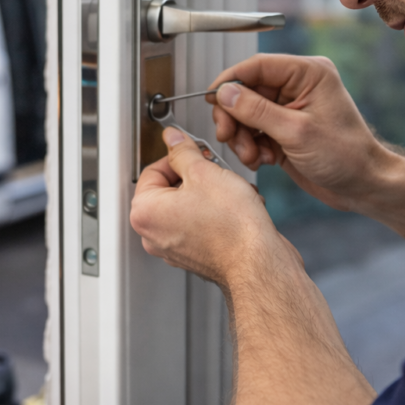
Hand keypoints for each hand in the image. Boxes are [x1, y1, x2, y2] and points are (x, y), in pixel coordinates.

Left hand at [130, 126, 285, 286]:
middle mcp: (154, 234)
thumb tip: (174, 140)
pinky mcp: (196, 256)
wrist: (258, 264)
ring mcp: (175, 248)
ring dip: (211, 193)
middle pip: (170, 189)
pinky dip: (217, 214)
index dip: (178, 156)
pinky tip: (237, 209)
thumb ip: (183, 152)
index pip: (152, 170)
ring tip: (231, 191)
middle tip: (216, 171)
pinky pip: (201, 224)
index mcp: (145, 213)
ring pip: (189, 206)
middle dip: (197, 176)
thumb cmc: (232, 228)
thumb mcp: (204, 172)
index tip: (194, 151)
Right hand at [209, 53, 397, 213]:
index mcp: (307, 73)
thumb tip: (224, 93)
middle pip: (245, 91)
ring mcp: (288, 109)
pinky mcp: (282, 129)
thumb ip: (256, 110)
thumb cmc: (345, 156)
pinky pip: (252, 131)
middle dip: (234, 117)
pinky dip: (250, 146)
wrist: (363, 186)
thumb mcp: (296, 132)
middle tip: (228, 136)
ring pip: (244, 113)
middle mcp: (296, 86)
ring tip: (253, 156)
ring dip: (241, 136)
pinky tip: (264, 160)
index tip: (210, 99)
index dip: (230, 81)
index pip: (256, 66)